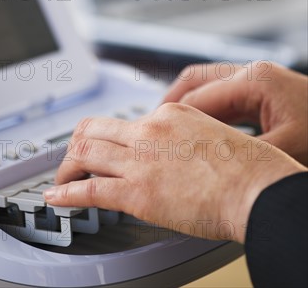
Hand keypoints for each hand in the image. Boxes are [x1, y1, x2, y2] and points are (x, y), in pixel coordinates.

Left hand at [44, 103, 304, 242]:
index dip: (112, 137)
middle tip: (73, 158)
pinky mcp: (136, 192)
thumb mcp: (213, 131)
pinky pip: (88, 189)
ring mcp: (139, 160)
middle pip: (94, 129)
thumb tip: (174, 149)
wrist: (254, 187)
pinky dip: (66, 193)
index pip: (127, 122)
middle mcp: (148, 131)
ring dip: (67, 166)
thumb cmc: (246, 166)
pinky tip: (57, 197)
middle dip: (78, 144)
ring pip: (85, 152)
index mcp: (169, 114)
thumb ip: (186, 136)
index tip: (108, 147)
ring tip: (61, 179)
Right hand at [163, 62, 307, 165]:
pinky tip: (201, 133)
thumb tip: (206, 170)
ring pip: (207, 84)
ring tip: (170, 131)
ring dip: (187, 105)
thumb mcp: (286, 149)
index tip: (154, 140)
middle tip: (152, 129)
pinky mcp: (264, 90)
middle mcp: (253, 72)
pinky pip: (224, 95)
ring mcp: (258, 78)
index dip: (171, 120)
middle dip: (170, 104)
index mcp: (255, 81)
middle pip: (195, 80)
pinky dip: (207, 111)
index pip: (197, 98)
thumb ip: (243, 157)